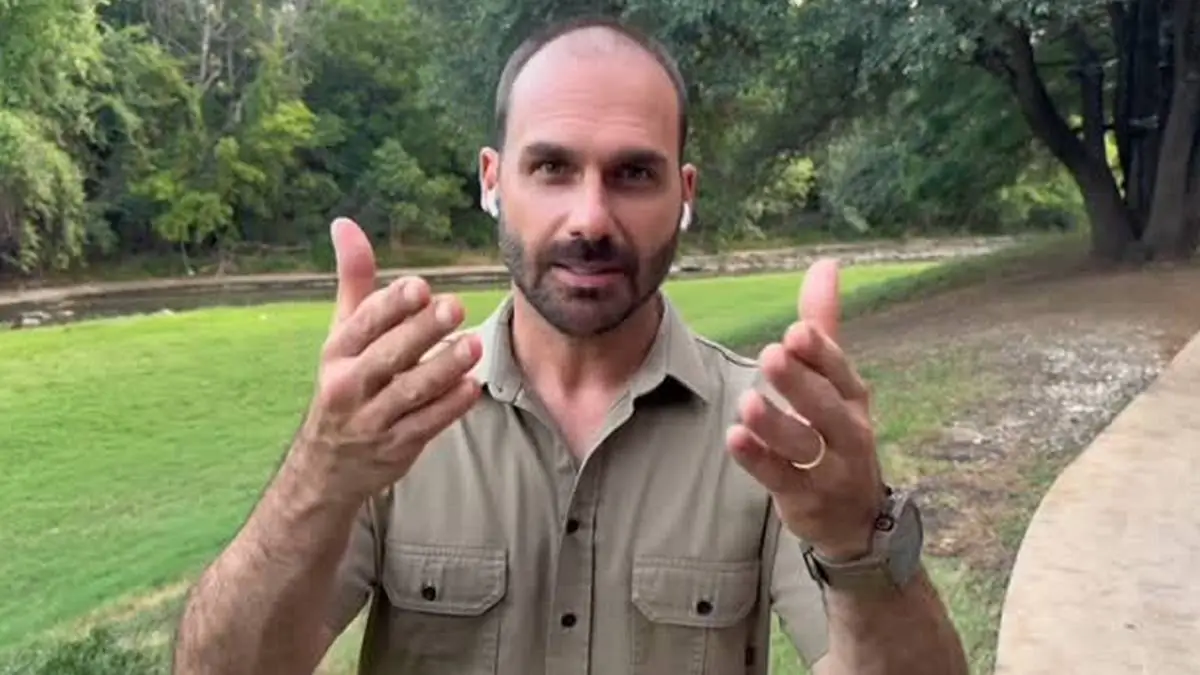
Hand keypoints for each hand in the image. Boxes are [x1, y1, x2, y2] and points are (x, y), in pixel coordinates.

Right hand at [286, 218, 482, 506]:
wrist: (326, 467)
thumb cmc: (345, 383)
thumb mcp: (342, 334)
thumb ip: (353, 280)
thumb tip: (345, 223)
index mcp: (336, 353)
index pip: (363, 324)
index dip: (391, 305)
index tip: (420, 286)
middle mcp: (349, 385)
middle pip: (389, 355)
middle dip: (422, 331)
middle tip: (454, 307)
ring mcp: (373, 419)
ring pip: (411, 391)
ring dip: (443, 367)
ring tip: (473, 344)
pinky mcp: (397, 446)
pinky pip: (426, 425)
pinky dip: (450, 407)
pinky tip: (473, 387)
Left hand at [726, 258, 884, 560]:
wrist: (856, 515)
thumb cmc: (837, 431)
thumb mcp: (835, 379)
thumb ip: (823, 324)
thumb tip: (825, 264)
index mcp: (853, 395)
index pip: (840, 370)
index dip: (820, 353)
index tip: (796, 331)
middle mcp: (848, 431)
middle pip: (826, 406)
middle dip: (800, 382)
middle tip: (772, 355)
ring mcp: (829, 468)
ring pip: (804, 445)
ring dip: (776, 423)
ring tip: (749, 401)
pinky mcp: (804, 497)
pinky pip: (782, 479)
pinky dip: (759, 461)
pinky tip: (735, 439)